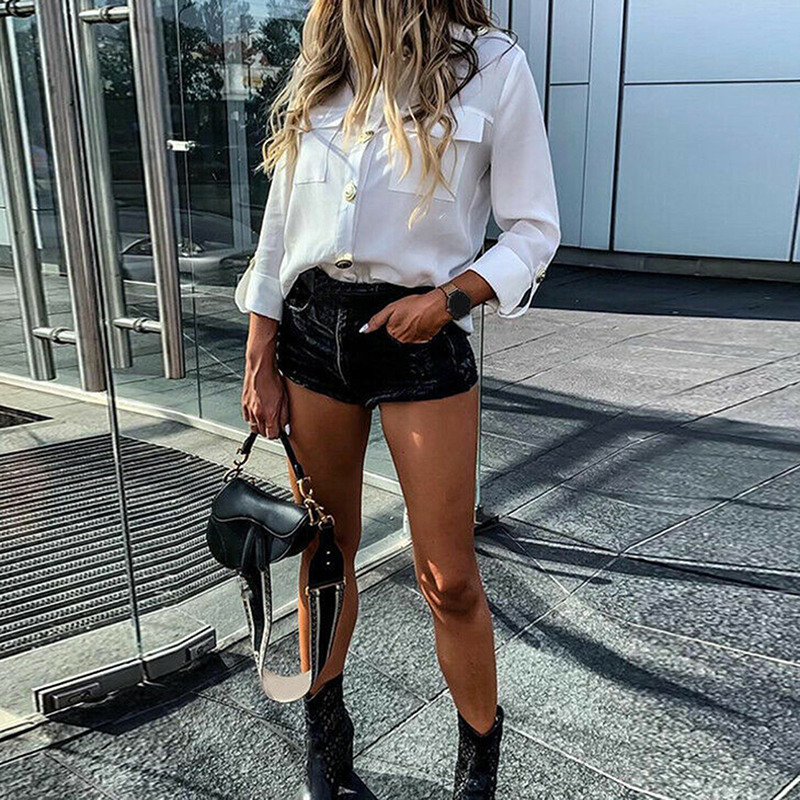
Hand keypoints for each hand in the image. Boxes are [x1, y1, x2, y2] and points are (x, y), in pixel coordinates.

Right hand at [242, 312, 289, 437]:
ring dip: (260, 426)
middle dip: (268, 431)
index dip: (277, 435)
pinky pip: (246, 417)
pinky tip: (258, 413)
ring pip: (253, 426)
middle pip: (261, 432)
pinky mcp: (243, 403)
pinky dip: (252, 418)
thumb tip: (285, 427)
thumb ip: (284, 416)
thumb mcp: (285, 399)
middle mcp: (257, 413)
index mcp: (268, 414)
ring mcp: (249, 409)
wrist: (260, 367)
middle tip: (274, 425)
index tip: (279, 431)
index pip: (271, 435)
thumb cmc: (272, 379)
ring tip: (266, 419)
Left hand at [359, 290, 450, 342]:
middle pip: (397, 334)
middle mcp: (403, 339)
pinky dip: (419, 330)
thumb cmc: (417, 304)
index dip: (392, 322)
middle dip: (400, 324)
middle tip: (408, 314)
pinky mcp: (425, 340)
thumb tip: (365, 330)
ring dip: (410, 327)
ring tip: (415, 317)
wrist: (437, 306)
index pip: (387, 331)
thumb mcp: (392, 307)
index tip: (399, 316)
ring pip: (407, 336)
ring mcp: (414, 341)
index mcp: (393, 332)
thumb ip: (377, 320)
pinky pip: (418, 336)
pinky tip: (422, 321)